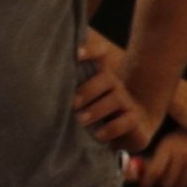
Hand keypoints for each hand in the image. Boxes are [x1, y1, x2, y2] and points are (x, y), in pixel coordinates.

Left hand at [71, 31, 161, 150]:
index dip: (91, 51)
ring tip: (81, 120)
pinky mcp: (135, 120)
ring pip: (116, 99)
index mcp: (100, 77)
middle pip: (106, 79)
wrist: (134, 128)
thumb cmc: (97, 114)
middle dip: (88, 90)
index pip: (100, 56)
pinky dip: (111, 128)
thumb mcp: (82, 102)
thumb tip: (51, 77)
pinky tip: (98, 135)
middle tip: (73, 103)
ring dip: (97, 109)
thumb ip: (68, 91)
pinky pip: (125, 122)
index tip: (78, 54)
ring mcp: (127, 102)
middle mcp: (115, 86)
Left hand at [135, 129, 186, 186]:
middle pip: (166, 183)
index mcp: (170, 146)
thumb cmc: (184, 136)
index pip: (154, 172)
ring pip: (180, 186)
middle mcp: (184, 155)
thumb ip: (150, 159)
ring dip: (175, 183)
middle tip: (162, 179)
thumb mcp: (166, 143)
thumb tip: (133, 175)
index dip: (146, 183)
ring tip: (177, 173)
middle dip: (162, 183)